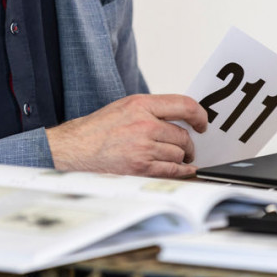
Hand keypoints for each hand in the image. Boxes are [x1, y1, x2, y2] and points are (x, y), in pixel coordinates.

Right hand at [45, 94, 207, 176]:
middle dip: (189, 144)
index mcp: (141, 105)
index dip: (200, 115)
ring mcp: (143, 147)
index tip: (202, 123)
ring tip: (177, 158)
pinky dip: (182, 171)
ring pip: (179, 153)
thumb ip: (152, 110)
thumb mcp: (125, 107)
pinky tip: (183, 170)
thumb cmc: (97, 130)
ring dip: (182, 158)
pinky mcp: (140, 167)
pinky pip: (173, 170)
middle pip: (183, 135)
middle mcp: (144, 124)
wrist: (74, 149)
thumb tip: (179, 119)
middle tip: (188, 147)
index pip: (184, 105)